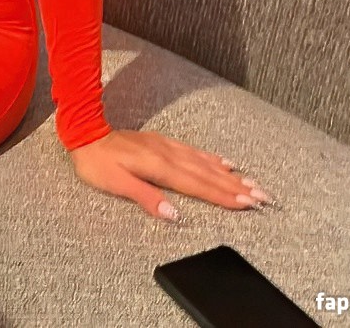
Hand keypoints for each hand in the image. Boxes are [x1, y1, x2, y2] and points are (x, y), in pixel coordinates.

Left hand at [69, 128, 270, 221]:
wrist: (85, 133)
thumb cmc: (98, 163)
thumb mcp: (116, 184)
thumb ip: (147, 198)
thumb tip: (174, 215)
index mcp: (159, 167)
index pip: (199, 186)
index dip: (224, 196)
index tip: (248, 204)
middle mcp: (168, 155)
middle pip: (209, 174)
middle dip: (237, 187)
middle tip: (264, 196)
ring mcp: (167, 147)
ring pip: (205, 162)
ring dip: (230, 174)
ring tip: (253, 182)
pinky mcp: (163, 143)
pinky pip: (195, 152)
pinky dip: (213, 158)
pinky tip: (225, 162)